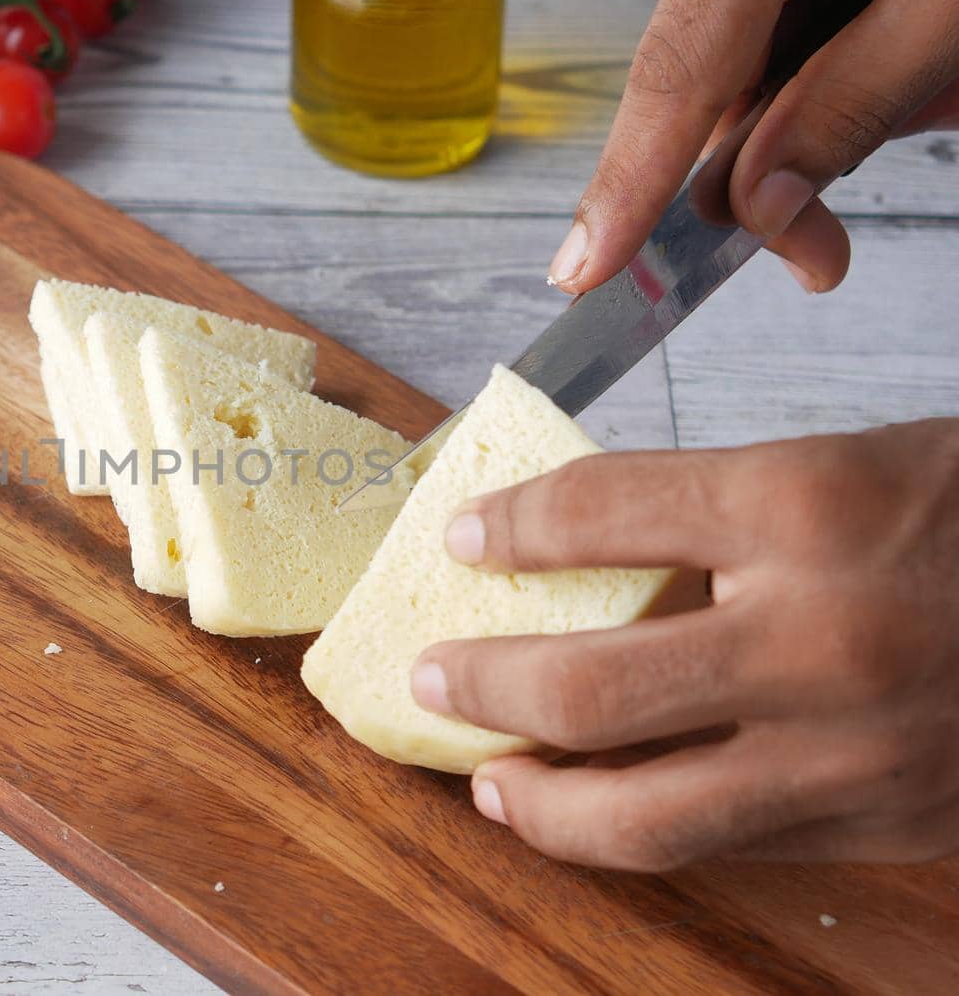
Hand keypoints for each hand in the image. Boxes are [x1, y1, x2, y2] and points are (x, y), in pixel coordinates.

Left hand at [410, 420, 958, 870]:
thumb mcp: (852, 466)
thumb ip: (724, 512)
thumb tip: (581, 550)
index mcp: (806, 504)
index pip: (598, 512)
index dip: (509, 527)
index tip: (463, 538)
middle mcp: (818, 635)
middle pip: (590, 687)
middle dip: (481, 683)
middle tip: (429, 673)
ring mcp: (850, 749)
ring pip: (643, 813)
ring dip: (539, 804)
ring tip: (488, 782)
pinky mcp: (880, 824)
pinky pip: (725, 842)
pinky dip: (638, 834)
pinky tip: (593, 815)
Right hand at [549, 0, 958, 295]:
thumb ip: (850, 108)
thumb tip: (755, 208)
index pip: (675, 77)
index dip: (629, 186)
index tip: (583, 271)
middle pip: (700, 90)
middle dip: (768, 165)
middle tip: (821, 255)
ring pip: (735, 76)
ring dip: (817, 113)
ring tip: (934, 83)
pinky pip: (763, 38)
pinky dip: (825, 71)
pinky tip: (905, 61)